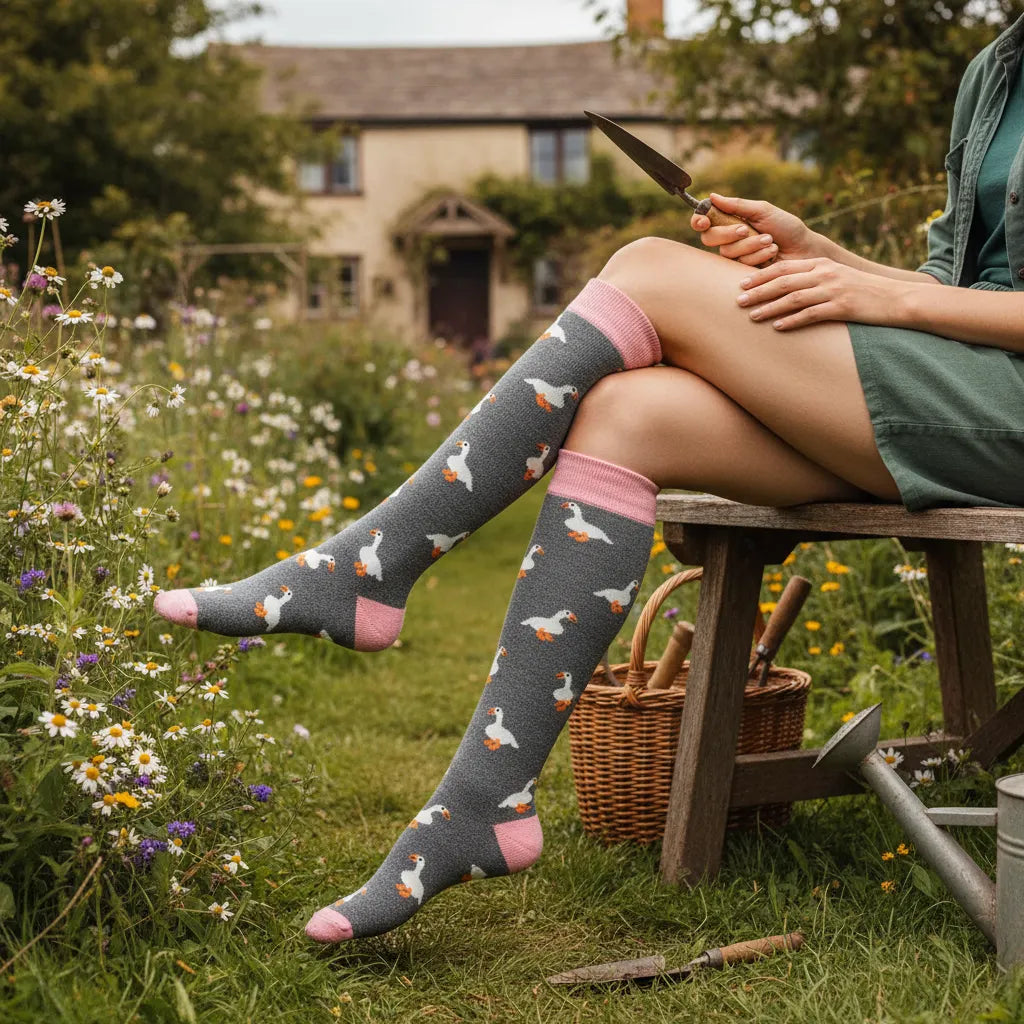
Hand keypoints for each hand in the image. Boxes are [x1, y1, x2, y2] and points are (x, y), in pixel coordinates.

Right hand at [690, 194, 818, 264]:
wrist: (804, 250)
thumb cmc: (786, 228)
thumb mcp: (763, 211)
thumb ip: (737, 205)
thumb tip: (712, 196)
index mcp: (731, 222)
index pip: (705, 222)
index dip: (698, 221)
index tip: (703, 221)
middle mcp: (730, 240)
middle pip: (710, 238)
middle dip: (728, 233)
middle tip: (746, 230)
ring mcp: (736, 257)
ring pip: (728, 252)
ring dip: (751, 244)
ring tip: (770, 241)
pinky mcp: (743, 272)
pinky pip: (740, 263)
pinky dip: (759, 256)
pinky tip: (772, 253)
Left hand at [735, 257, 899, 330]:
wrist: (897, 299)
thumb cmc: (863, 292)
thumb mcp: (837, 278)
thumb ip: (813, 279)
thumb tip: (786, 289)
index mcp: (822, 264)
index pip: (784, 266)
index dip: (760, 275)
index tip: (740, 283)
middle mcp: (825, 274)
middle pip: (784, 281)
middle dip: (758, 291)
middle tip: (737, 300)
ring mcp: (834, 290)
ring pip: (793, 297)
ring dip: (770, 307)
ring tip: (752, 315)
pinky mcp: (842, 307)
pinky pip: (811, 314)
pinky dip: (792, 320)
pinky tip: (777, 326)